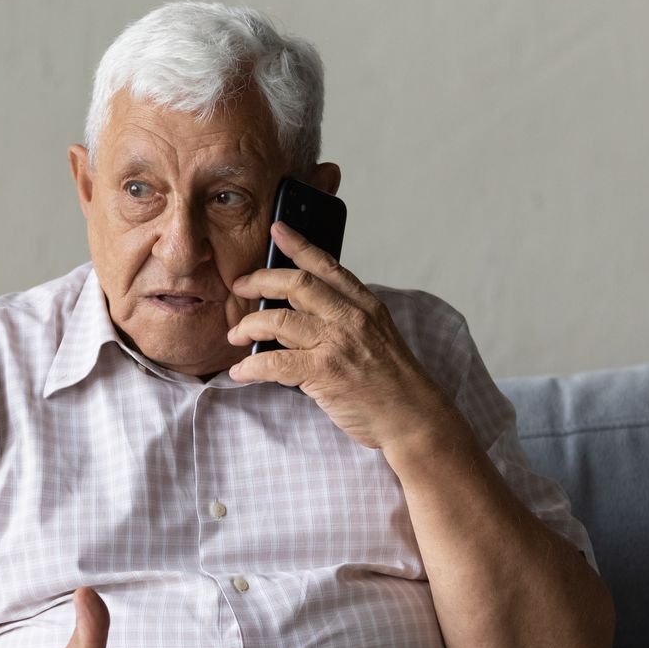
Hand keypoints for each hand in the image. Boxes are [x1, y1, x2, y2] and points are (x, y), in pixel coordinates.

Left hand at [225, 220, 461, 450]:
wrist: (412, 417)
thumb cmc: (392, 382)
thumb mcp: (378, 336)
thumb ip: (347, 318)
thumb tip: (304, 311)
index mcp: (365, 304)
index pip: (326, 265)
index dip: (297, 244)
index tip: (276, 230)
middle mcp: (351, 316)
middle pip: (295, 284)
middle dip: (259, 281)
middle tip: (239, 287)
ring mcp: (337, 342)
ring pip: (279, 319)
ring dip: (249, 326)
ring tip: (235, 335)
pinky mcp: (325, 371)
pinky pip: (275, 362)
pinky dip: (251, 367)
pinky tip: (241, 372)